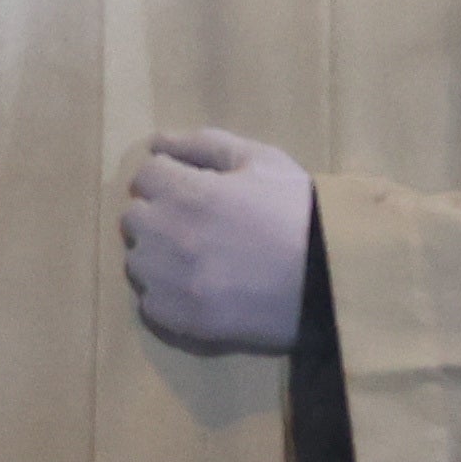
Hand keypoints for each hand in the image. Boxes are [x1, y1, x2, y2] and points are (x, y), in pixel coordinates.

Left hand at [123, 128, 315, 352]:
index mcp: (186, 192)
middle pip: (133, 217)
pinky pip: (148, 302)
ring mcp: (169, 282)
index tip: (194, 189)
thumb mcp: (261, 161)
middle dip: (159, 214)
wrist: (327, 280)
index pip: (145, 176)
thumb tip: (157, 141)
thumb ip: (204, 145)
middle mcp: (167, 236)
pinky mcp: (177, 320)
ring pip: (136, 261)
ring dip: (158, 255)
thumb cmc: (298, 211)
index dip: (170, 178)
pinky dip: (167, 294)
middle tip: (197, 222)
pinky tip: (201, 288)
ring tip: (199, 258)